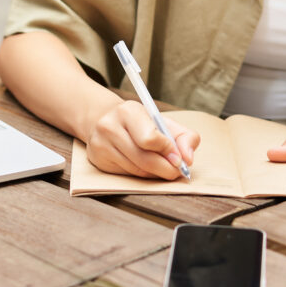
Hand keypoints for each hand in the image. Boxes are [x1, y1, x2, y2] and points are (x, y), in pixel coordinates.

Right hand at [85, 100, 199, 178]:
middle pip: (144, 159)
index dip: (168, 151)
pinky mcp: (98, 159)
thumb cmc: (140, 123)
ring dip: (154, 174)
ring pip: (136, 170)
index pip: (150, 138)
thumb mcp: (164, 122)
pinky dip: (141, 175)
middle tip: (176, 171)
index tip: (178, 158)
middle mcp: (110, 126)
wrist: (107, 120)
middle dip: (166, 169)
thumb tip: (188, 159)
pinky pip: (126, 175)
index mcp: (128, 111)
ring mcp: (101, 144)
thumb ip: (185, 137)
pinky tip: (144, 167)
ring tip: (161, 167)